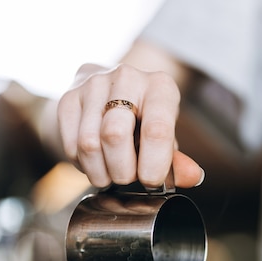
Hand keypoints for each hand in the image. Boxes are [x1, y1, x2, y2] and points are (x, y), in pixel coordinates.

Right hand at [57, 63, 203, 188]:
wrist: (105, 99)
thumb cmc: (142, 126)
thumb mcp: (164, 141)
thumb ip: (177, 162)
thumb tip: (193, 177)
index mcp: (160, 87)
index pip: (156, 130)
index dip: (153, 166)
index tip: (150, 181)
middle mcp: (127, 77)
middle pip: (115, 136)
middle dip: (122, 171)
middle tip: (127, 177)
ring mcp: (93, 83)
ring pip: (89, 144)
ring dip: (101, 173)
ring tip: (111, 173)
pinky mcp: (68, 97)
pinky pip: (72, 146)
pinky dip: (83, 165)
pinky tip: (95, 162)